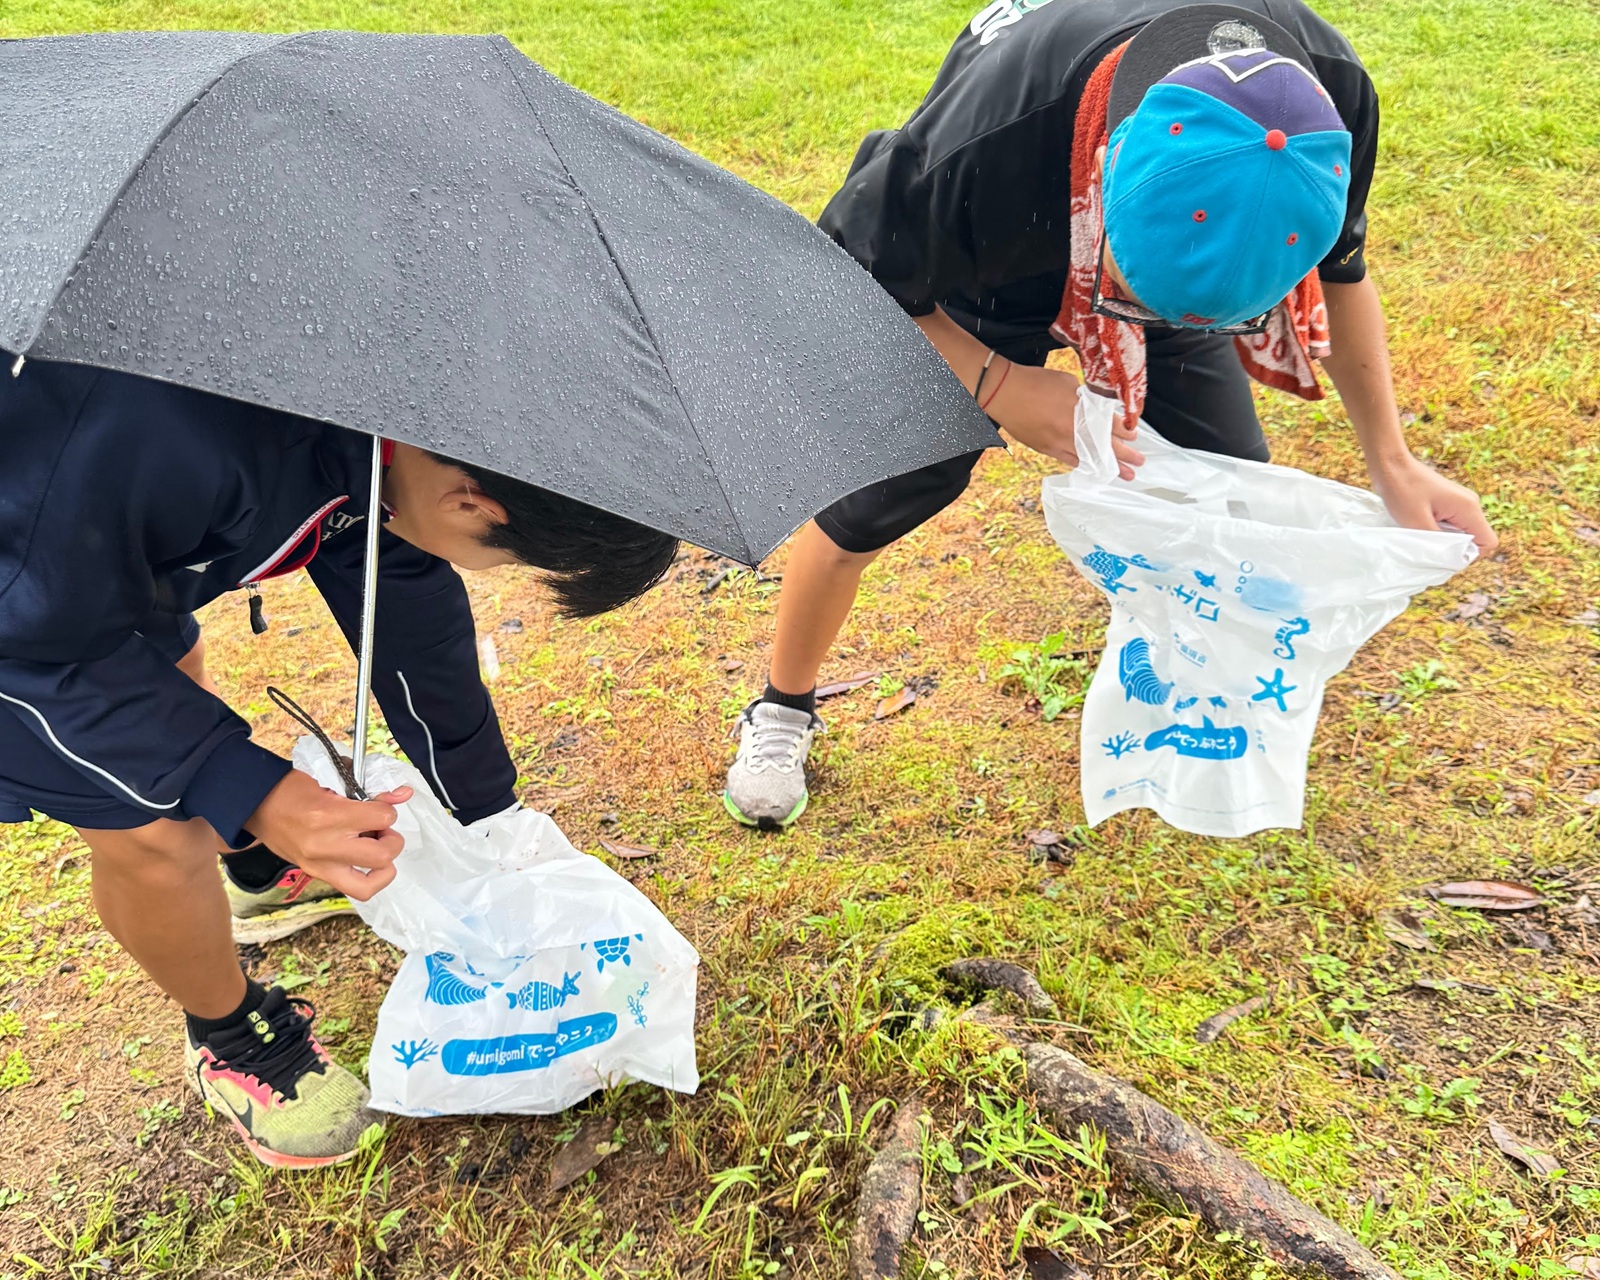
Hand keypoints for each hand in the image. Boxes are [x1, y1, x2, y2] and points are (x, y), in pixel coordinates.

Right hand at [244, 770, 412, 899]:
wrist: (253, 805)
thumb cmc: (289, 789)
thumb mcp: (331, 781)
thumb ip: (368, 792)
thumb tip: (403, 795)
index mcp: (328, 816)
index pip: (382, 818)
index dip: (388, 810)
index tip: (380, 806)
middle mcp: (324, 845)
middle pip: (381, 856)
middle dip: (392, 841)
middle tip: (382, 830)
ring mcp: (318, 865)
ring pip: (368, 885)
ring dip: (383, 867)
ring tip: (376, 848)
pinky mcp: (315, 874)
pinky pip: (353, 888)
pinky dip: (368, 878)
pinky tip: (364, 859)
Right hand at [986, 362, 1143, 478]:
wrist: (1005, 393)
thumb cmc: (1035, 382)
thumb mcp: (1067, 382)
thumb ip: (1084, 398)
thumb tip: (1094, 407)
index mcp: (1080, 410)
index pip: (1110, 424)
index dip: (1124, 431)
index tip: (1134, 436)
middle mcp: (1072, 430)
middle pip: (1104, 445)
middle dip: (1124, 455)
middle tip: (1138, 463)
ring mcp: (1058, 442)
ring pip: (1089, 458)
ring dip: (1107, 467)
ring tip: (1123, 475)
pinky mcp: (1046, 449)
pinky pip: (1069, 461)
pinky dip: (1084, 465)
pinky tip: (1093, 470)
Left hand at [1370, 455, 1497, 552]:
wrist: (1390, 465)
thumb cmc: (1402, 489)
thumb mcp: (1417, 523)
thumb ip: (1436, 544)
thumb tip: (1449, 562)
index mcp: (1468, 509)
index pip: (1488, 543)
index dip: (1469, 556)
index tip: (1444, 556)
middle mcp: (1469, 505)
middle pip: (1475, 540)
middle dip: (1454, 550)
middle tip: (1427, 547)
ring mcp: (1459, 503)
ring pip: (1461, 534)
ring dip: (1443, 541)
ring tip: (1421, 535)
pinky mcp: (1448, 503)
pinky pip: (1450, 525)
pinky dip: (1437, 531)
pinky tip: (1419, 527)